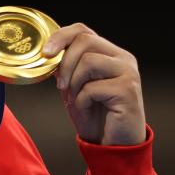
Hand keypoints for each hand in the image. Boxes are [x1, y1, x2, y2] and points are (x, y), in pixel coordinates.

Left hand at [42, 24, 146, 145]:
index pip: (83, 30)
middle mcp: (123, 58)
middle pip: (85, 41)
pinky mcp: (128, 90)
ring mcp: (128, 72)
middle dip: (64, 64)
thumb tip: (47, 52)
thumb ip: (65, 67)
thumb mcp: (74, 86)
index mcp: (110, 53)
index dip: (60, 36)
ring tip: (77, 99)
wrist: (113, 144)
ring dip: (74, 83)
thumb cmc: (94, 114)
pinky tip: (88, 109)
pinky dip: (82, 101)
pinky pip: (92, 87)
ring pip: (89, 61)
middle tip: (62, 86)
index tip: (45, 53)